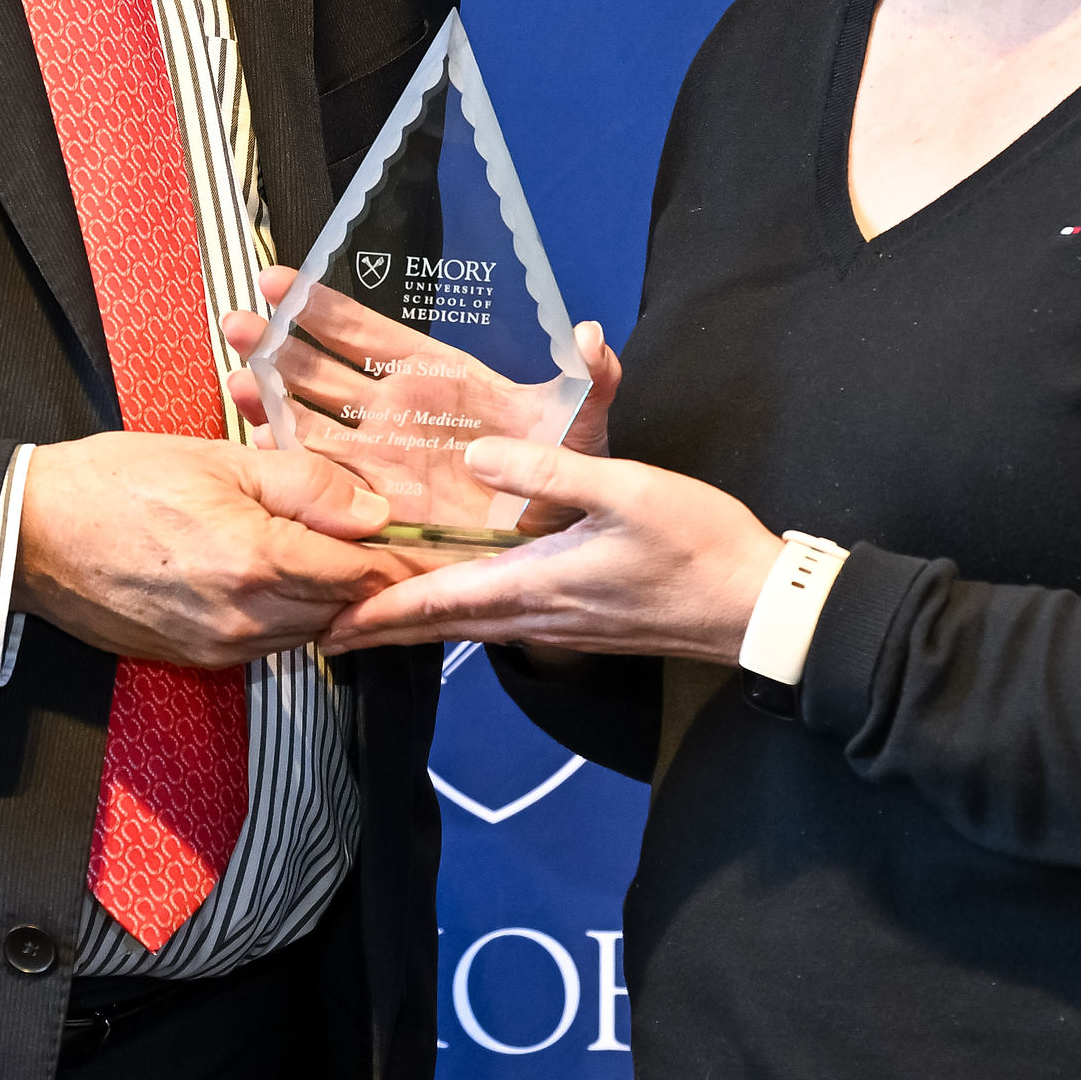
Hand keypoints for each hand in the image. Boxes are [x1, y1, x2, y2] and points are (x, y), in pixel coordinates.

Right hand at [11, 431, 410, 666]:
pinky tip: (280, 578)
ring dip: (327, 598)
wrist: (31, 535)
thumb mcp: (220, 458)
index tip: (423, 537)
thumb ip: (306, 485)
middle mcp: (245, 617)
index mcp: (257, 559)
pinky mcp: (196, 660)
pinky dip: (287, 616)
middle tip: (387, 541)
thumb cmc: (116, 482)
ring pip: (309, 632)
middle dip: (368, 577)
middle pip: (344, 610)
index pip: (362, 573)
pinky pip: (267, 645)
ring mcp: (219, 647)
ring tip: (332, 553)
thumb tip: (374, 511)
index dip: (399, 554)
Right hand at [221, 272, 621, 540]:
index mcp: (438, 378)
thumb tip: (593, 337)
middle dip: (278, 345)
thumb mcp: (582, 424)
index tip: (281, 281)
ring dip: (270, 399)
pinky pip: (320, 481)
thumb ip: (592, 380)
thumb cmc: (566, 474)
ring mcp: (378, 458)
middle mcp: (397, 413)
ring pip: (311, 421)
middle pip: (323, 370)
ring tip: (234, 381)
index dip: (326, 308)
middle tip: (237, 324)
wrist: (554, 543)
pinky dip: (287, 466)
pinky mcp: (371, 505)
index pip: (371, 334)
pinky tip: (257, 451)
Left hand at [315, 439, 777, 661]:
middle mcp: (538, 615)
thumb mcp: (627, 490)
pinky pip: (499, 622)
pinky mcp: (580, 622)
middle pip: (440, 626)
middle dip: (380, 627)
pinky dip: (460, 615)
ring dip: (416, 623)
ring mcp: (560, 624)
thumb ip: (550, 471)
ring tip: (372, 615)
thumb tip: (477, 451)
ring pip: (468, 627)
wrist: (756, 606)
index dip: (376, 615)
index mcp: (537, 584)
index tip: (325, 625)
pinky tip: (456, 600)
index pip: (437, 604)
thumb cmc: (698, 545)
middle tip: (324, 626)